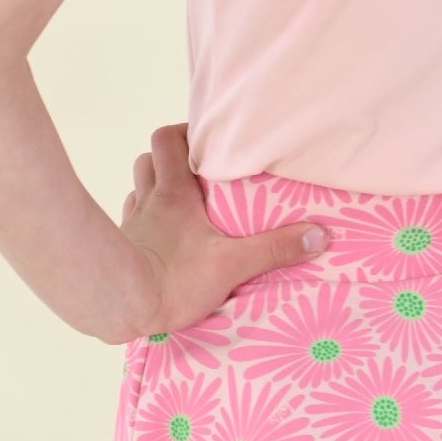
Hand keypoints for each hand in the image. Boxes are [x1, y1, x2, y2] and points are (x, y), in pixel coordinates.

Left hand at [116, 122, 329, 340]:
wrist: (121, 308)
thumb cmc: (174, 280)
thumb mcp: (232, 265)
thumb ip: (275, 249)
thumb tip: (319, 235)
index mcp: (174, 193)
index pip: (168, 139)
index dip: (185, 132)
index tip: (210, 140)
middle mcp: (149, 200)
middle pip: (149, 157)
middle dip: (171, 157)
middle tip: (199, 169)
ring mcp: (132, 222)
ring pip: (138, 186)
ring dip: (155, 184)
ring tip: (182, 197)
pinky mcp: (122, 246)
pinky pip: (131, 217)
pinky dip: (145, 215)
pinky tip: (161, 231)